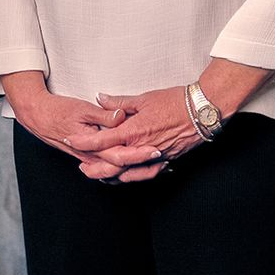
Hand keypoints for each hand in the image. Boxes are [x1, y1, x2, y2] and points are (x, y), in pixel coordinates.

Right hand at [5, 75, 154, 167]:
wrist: (38, 116)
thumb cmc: (58, 111)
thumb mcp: (82, 109)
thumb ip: (104, 114)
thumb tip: (121, 116)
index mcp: (91, 145)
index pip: (119, 156)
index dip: (139, 154)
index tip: (156, 149)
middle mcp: (91, 156)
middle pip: (121, 170)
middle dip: (144, 168)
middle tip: (164, 161)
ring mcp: (90, 159)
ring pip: (116, 173)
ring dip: (137, 171)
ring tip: (159, 165)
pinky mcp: (90, 157)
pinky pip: (110, 169)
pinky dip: (126, 170)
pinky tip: (140, 165)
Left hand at [82, 88, 204, 183]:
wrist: (203, 111)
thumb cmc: (175, 101)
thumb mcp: (144, 98)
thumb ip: (119, 102)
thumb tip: (100, 98)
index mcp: (134, 131)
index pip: (101, 140)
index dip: (84, 142)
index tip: (71, 141)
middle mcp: (141, 148)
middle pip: (111, 165)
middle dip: (94, 168)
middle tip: (82, 168)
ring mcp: (154, 157)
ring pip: (127, 173)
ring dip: (111, 176)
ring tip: (100, 175)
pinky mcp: (165, 160)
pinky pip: (145, 174)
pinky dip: (132, 177)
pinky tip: (127, 176)